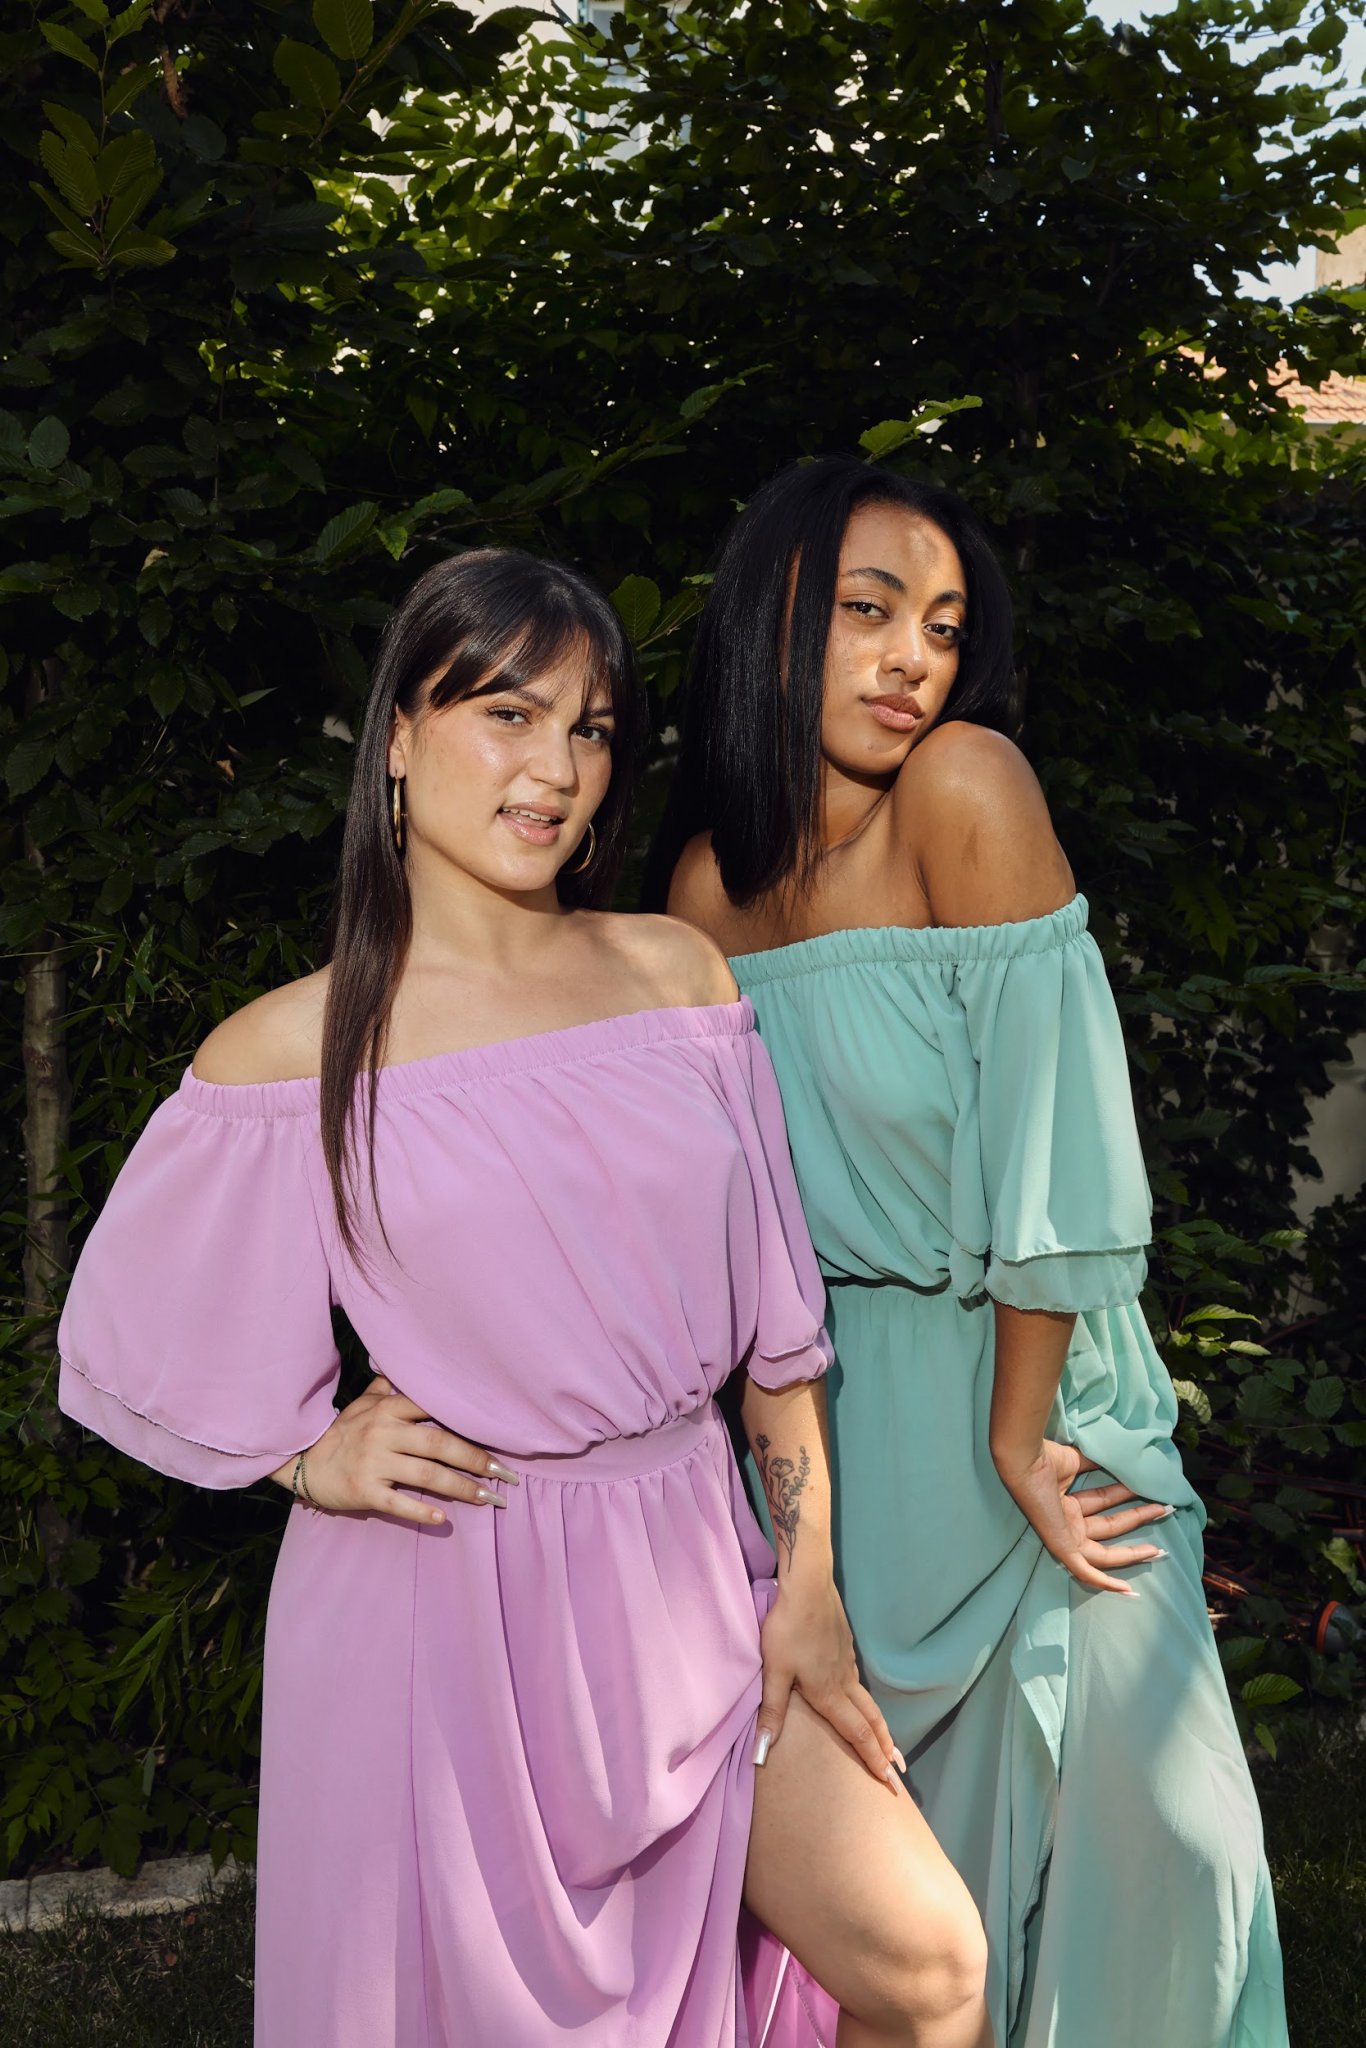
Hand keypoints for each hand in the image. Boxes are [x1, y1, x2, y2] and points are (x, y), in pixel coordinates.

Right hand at [275, 1376, 518, 1526]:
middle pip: (439, 1444)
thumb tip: (406, 1366)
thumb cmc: (342, 1432)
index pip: (435, 1409)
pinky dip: (421, 1511)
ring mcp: (374, 1463)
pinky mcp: (365, 1491)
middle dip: (476, 1459)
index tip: (498, 1432)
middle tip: (505, 1475)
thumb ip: (388, 1388)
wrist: (303, 1461)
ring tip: (489, 1499)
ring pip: (426, 1474)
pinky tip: (443, 1519)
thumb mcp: (362, 1404)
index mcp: (388, 1410)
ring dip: (462, 1488)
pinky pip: (397, 1502)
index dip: (468, 1421)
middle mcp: (384, 1433)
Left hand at [754, 1570, 903, 1789]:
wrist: (808, 1586)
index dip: (872, 1758)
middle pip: (871, 1720)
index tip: (888, 1780)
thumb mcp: (774, 1671)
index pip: (856, 1733)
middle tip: (899, 1771)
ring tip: (887, 1742)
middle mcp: (844, 1681)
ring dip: (879, 1725)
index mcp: (829, 1693)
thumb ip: (771, 1712)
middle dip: (884, 1747)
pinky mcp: (846, 1646)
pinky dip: (868, 1702)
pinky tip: (861, 1699)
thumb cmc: (788, 1629)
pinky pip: (859, 1682)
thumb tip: (761, 1753)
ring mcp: (848, 1662)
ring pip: (868, 1701)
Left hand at [994, 1437, 1169, 1595]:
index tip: (1146, 1490)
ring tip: (1160, 1546)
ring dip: (1134, 1550)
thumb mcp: (1078, 1461)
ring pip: (1105, 1551)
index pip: (1102, 1503)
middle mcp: (1066, 1520)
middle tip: (1164, 1510)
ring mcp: (1064, 1536)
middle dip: (1139, 1519)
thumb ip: (1100, 1463)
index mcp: (1066, 1500)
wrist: (1024, 1462)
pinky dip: (1106, 1582)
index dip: (1125, 1497)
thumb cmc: (1044, 1457)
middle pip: (1110, 1525)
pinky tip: (1129, 1591)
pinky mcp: (1061, 1548)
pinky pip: (1085, 1572)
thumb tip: (1126, 1458)